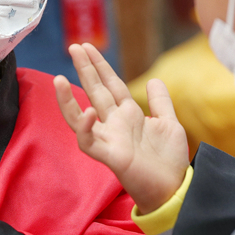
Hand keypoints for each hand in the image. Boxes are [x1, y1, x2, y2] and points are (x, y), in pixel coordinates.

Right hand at [54, 43, 189, 214]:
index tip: (88, 47)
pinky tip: (88, 111)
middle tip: (74, 46)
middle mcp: (115, 124)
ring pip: (80, 117)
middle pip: (95, 92)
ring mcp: (109, 139)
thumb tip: (154, 80)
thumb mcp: (169, 124)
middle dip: (85, 69)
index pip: (111, 85)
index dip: (100, 66)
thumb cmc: (170, 160)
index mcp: (128, 115)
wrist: (175, 188)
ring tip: (59, 79)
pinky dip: (85, 127)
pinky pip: (88, 142)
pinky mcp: (109, 156)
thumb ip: (160, 102)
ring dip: (68, 99)